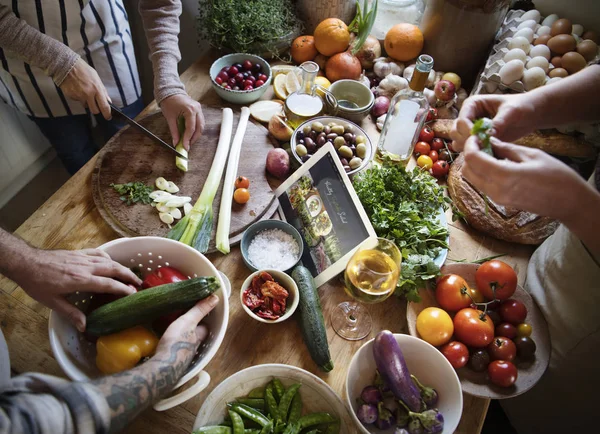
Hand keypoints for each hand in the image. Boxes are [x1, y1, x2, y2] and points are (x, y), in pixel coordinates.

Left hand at [14, 248, 139, 331]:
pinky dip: (108, 258)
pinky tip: (110, 262)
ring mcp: (83, 258)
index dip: (123, 288)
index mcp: (81, 280)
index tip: (134, 293)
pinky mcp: (79, 253)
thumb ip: (71, 313)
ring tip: (130, 274)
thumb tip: (85, 327)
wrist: (27, 262)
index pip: (108, 284)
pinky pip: (99, 253)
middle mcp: (86, 267)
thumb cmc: (38, 284)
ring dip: (122, 267)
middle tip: (139, 283)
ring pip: (108, 261)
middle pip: (114, 269)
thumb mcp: (52, 302)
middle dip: (129, 275)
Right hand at [60, 58, 111, 119]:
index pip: (104, 106)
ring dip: (86, 102)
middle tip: (95, 105)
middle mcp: (88, 94)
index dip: (107, 114)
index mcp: (97, 89)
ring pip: (85, 105)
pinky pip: (77, 100)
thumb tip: (108, 101)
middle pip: (94, 110)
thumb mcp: (96, 78)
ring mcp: (79, 96)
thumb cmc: (83, 70)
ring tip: (84, 91)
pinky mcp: (71, 96)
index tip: (108, 117)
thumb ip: (103, 90)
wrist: (67, 65)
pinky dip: (78, 97)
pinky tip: (77, 89)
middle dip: (96, 109)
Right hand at [154, 295, 218, 373]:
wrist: (163, 367)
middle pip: (195, 335)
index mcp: (199, 336)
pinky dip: (172, 343)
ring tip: (174, 328)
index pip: (205, 326)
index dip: (203, 318)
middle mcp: (194, 346)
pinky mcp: (172, 360)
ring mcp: (183, 354)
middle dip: (191, 328)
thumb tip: (215, 298)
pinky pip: (174, 348)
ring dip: (181, 336)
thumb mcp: (188, 321)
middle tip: (184, 319)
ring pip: (185, 342)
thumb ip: (200, 310)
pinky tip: (166, 341)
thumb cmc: (177, 343)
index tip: (198, 310)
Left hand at [160, 94, 204, 150]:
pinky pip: (200, 121)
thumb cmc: (169, 102)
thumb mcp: (170, 118)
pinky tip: (191, 133)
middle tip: (188, 145)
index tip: (185, 146)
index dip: (188, 139)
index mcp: (190, 110)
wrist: (170, 91)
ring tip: (189, 140)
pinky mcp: (199, 110)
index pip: (191, 128)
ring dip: (196, 134)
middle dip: (194, 138)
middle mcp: (197, 109)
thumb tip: (176, 142)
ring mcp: (199, 109)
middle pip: (199, 128)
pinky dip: (197, 128)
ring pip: (202, 125)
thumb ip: (174, 131)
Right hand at [451, 94, 536, 151]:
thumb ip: (498, 122)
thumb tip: (487, 135)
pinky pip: (468, 149)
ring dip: (470, 148)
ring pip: (458, 142)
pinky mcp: (476, 140)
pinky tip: (490, 153)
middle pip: (455, 132)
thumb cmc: (521, 107)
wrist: (529, 115)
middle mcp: (468, 116)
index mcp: (472, 104)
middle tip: (485, 145)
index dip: (469, 131)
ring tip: (488, 148)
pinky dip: (476, 153)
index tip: (482, 139)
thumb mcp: (512, 111)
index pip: (462, 120)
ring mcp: (470, 129)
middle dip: (467, 140)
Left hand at [462, 136, 583, 219]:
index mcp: (504, 176)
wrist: (570, 203)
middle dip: (469, 155)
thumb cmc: (557, 176)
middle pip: (467, 171)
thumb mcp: (531, 155)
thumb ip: (506, 148)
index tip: (477, 136)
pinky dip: (482, 173)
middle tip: (481, 142)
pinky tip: (495, 163)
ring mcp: (497, 199)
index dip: (470, 145)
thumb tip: (489, 141)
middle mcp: (496, 190)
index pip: (472, 159)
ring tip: (489, 151)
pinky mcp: (501, 202)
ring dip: (475, 164)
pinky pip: (483, 185)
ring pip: (473, 179)